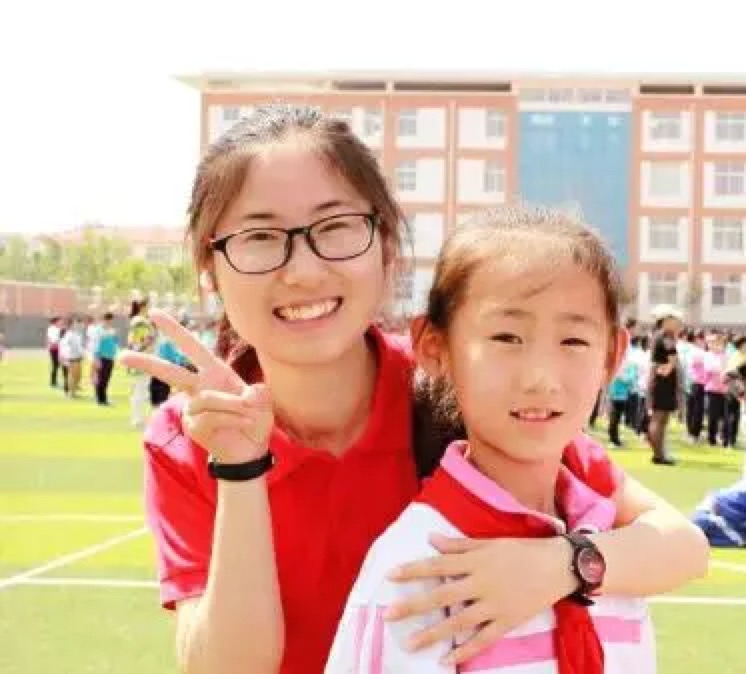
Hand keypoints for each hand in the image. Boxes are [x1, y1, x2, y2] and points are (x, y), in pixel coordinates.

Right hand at [119, 310, 272, 463]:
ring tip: (250, 412)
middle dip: (147, 363)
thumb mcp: (265, 405)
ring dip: (232, 405)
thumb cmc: (256, 421)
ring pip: (207, 398)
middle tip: (122, 355)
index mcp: (214, 372)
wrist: (250, 451)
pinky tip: (246, 423)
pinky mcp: (193, 426)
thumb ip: (261, 396)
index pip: (193, 348)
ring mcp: (193, 408)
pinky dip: (233, 419)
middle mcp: (200, 387)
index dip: (175, 330)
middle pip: (171, 372)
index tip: (154, 313)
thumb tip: (250, 393)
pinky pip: (211, 417)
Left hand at [384, 534, 572, 664]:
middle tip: (389, 614)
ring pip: (459, 621)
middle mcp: (481, 582)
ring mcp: (494, 604)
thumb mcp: (490, 542)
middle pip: (442, 595)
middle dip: (414, 605)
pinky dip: (465, 650)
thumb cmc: (522, 549)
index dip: (413, 570)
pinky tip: (446, 659)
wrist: (559, 565)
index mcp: (476, 560)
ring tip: (410, 644)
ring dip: (433, 633)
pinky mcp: (508, 622)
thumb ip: (459, 545)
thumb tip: (431, 539)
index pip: (438, 564)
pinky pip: (483, 639)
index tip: (390, 575)